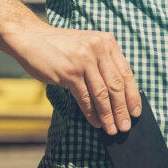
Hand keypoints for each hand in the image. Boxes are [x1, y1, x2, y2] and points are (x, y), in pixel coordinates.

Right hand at [8, 26, 140, 134]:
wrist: (31, 37)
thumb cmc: (61, 47)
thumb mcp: (88, 46)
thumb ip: (104, 62)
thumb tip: (120, 95)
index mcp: (107, 42)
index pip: (126, 73)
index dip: (133, 95)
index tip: (136, 112)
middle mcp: (98, 49)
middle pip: (116, 85)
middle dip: (122, 109)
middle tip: (125, 126)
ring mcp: (84, 60)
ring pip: (102, 94)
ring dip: (108, 115)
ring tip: (112, 129)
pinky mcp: (70, 72)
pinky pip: (85, 97)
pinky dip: (92, 113)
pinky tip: (96, 123)